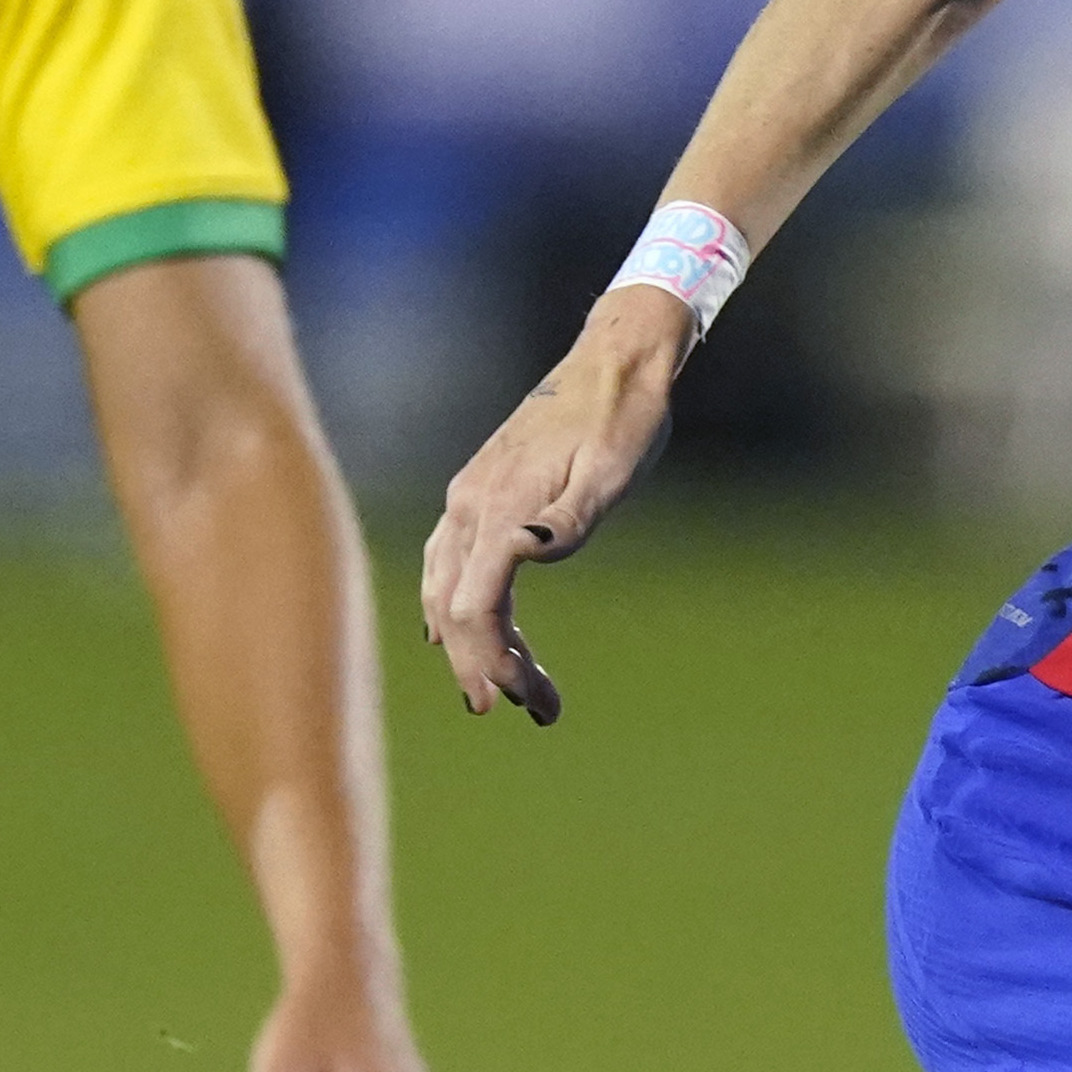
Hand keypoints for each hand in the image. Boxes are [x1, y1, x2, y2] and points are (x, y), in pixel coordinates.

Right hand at [416, 294, 686, 721]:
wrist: (616, 361)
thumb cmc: (623, 419)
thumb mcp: (612, 471)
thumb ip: (568, 516)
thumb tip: (526, 552)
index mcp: (499, 506)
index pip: (474, 607)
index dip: (491, 661)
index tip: (524, 701)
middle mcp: (469, 505)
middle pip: (453, 608)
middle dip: (487, 666)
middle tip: (536, 709)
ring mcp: (469, 496)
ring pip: (448, 588)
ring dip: (476, 644)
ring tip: (516, 687)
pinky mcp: (480, 492)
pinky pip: (452, 563)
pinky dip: (460, 607)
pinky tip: (473, 632)